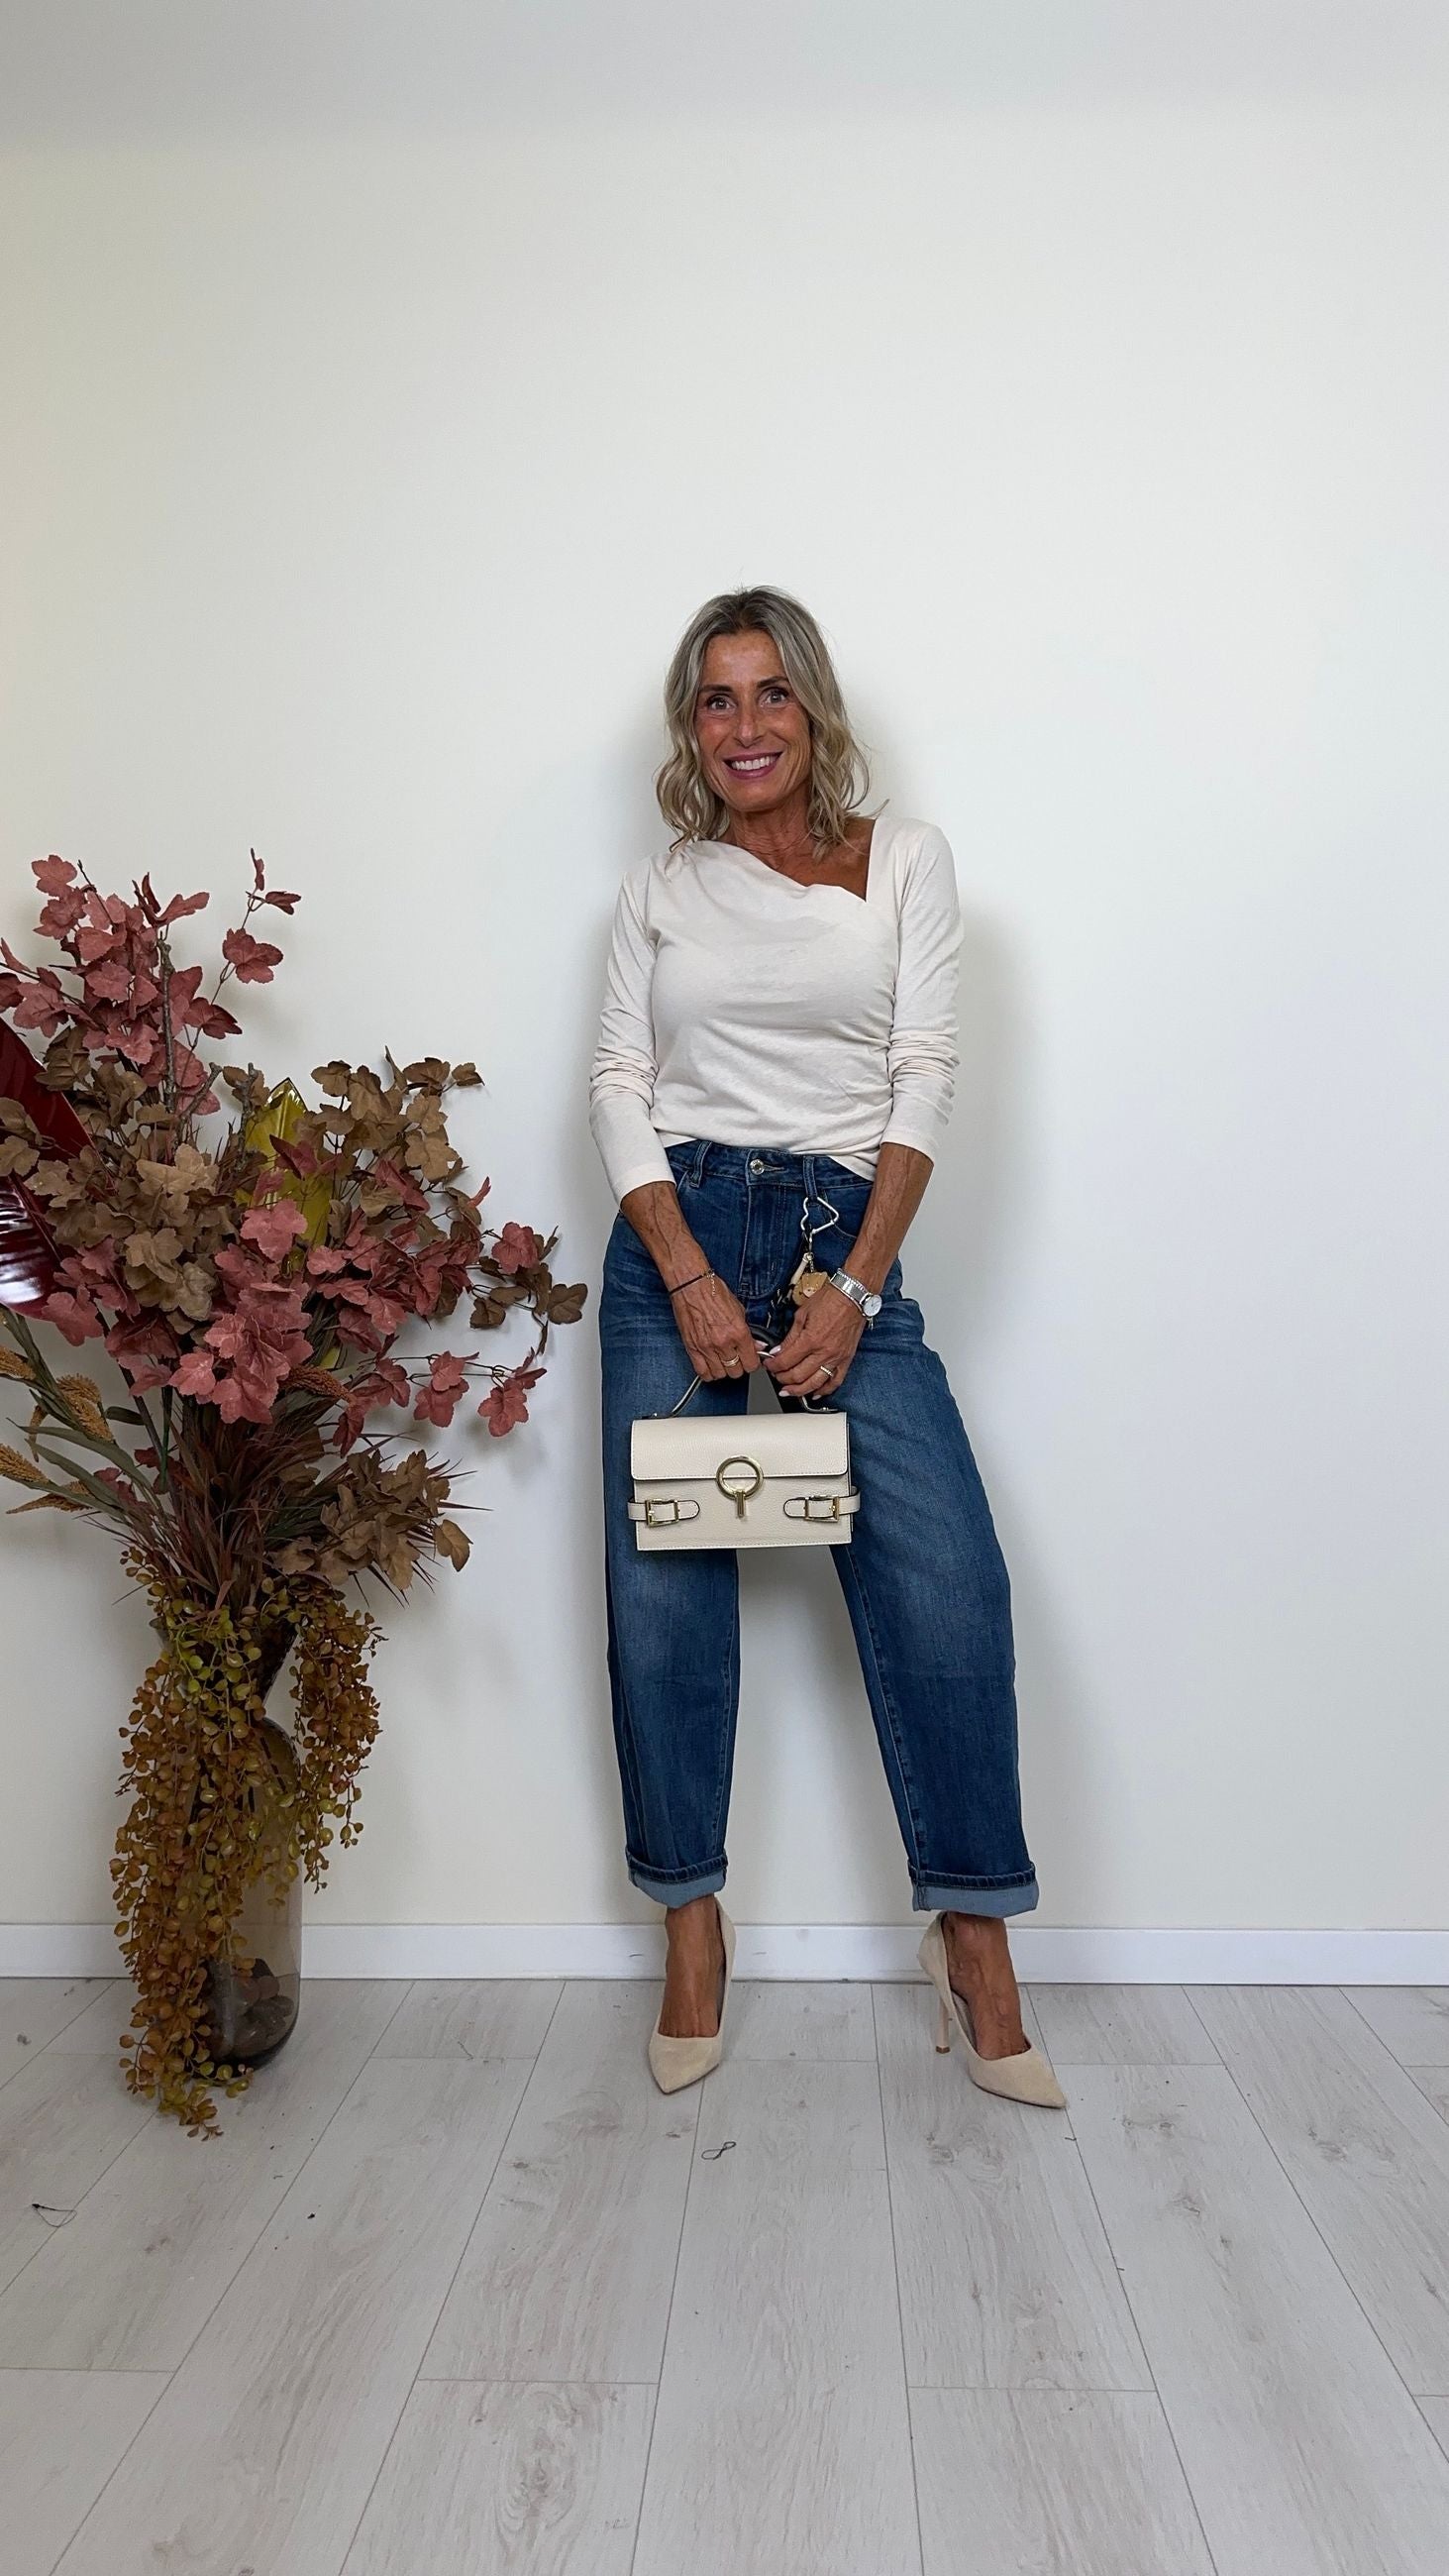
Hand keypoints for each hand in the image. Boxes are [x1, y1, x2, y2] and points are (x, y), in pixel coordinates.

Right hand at [669, 1274, 761, 1381]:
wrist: (691, 1286)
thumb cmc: (714, 1293)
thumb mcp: (739, 1310)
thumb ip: (749, 1332)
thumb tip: (757, 1346)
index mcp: (738, 1332)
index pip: (751, 1363)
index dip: (753, 1363)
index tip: (751, 1359)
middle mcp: (722, 1342)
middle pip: (736, 1372)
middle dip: (739, 1366)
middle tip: (737, 1357)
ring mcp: (706, 1347)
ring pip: (720, 1374)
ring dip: (723, 1369)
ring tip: (723, 1360)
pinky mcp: (692, 1348)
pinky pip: (702, 1372)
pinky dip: (708, 1372)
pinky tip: (711, 1364)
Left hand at [761, 1283, 864, 1397]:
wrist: (853, 1296)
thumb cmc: (830, 1299)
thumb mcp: (802, 1314)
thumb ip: (790, 1337)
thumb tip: (780, 1351)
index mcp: (811, 1339)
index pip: (786, 1361)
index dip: (774, 1366)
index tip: (769, 1365)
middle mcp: (824, 1352)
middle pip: (798, 1375)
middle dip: (783, 1379)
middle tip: (777, 1377)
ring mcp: (837, 1357)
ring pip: (815, 1383)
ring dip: (799, 1390)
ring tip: (789, 1391)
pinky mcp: (846, 1359)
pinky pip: (835, 1381)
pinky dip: (824, 1390)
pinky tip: (815, 1393)